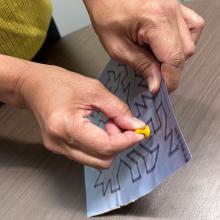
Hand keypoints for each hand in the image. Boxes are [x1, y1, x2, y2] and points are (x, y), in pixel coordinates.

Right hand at [18, 63, 144, 168]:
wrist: (34, 86)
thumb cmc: (60, 82)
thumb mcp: (94, 90)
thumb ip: (117, 110)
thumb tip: (136, 125)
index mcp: (67, 126)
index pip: (105, 146)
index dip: (126, 141)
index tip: (139, 132)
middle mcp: (60, 143)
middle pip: (102, 160)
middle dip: (119, 144)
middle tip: (121, 124)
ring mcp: (58, 148)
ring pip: (95, 161)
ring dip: (109, 146)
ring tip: (109, 125)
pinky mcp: (59, 148)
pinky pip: (87, 155)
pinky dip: (99, 146)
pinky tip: (99, 130)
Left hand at [84, 0, 203, 92]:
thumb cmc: (105, 12)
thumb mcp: (118, 47)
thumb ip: (140, 65)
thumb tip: (156, 83)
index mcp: (154, 20)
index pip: (174, 59)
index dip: (170, 79)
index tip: (161, 89)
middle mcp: (170, 11)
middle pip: (185, 52)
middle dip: (171, 70)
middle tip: (155, 76)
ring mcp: (175, 6)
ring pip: (190, 42)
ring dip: (177, 57)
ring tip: (158, 59)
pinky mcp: (175, 6)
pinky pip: (192, 27)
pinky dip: (184, 41)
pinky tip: (169, 45)